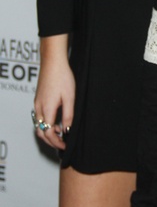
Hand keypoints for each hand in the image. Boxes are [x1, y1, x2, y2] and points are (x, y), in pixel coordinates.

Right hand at [33, 35, 74, 149]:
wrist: (53, 62)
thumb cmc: (62, 77)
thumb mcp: (70, 97)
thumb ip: (68, 115)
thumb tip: (67, 129)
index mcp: (47, 109)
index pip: (48, 133)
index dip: (56, 142)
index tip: (65, 145)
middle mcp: (39, 108)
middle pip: (40, 132)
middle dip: (50, 140)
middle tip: (62, 142)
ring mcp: (37, 103)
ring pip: (38, 124)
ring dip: (47, 132)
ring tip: (60, 132)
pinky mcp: (38, 99)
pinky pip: (39, 116)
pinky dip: (46, 123)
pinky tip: (56, 119)